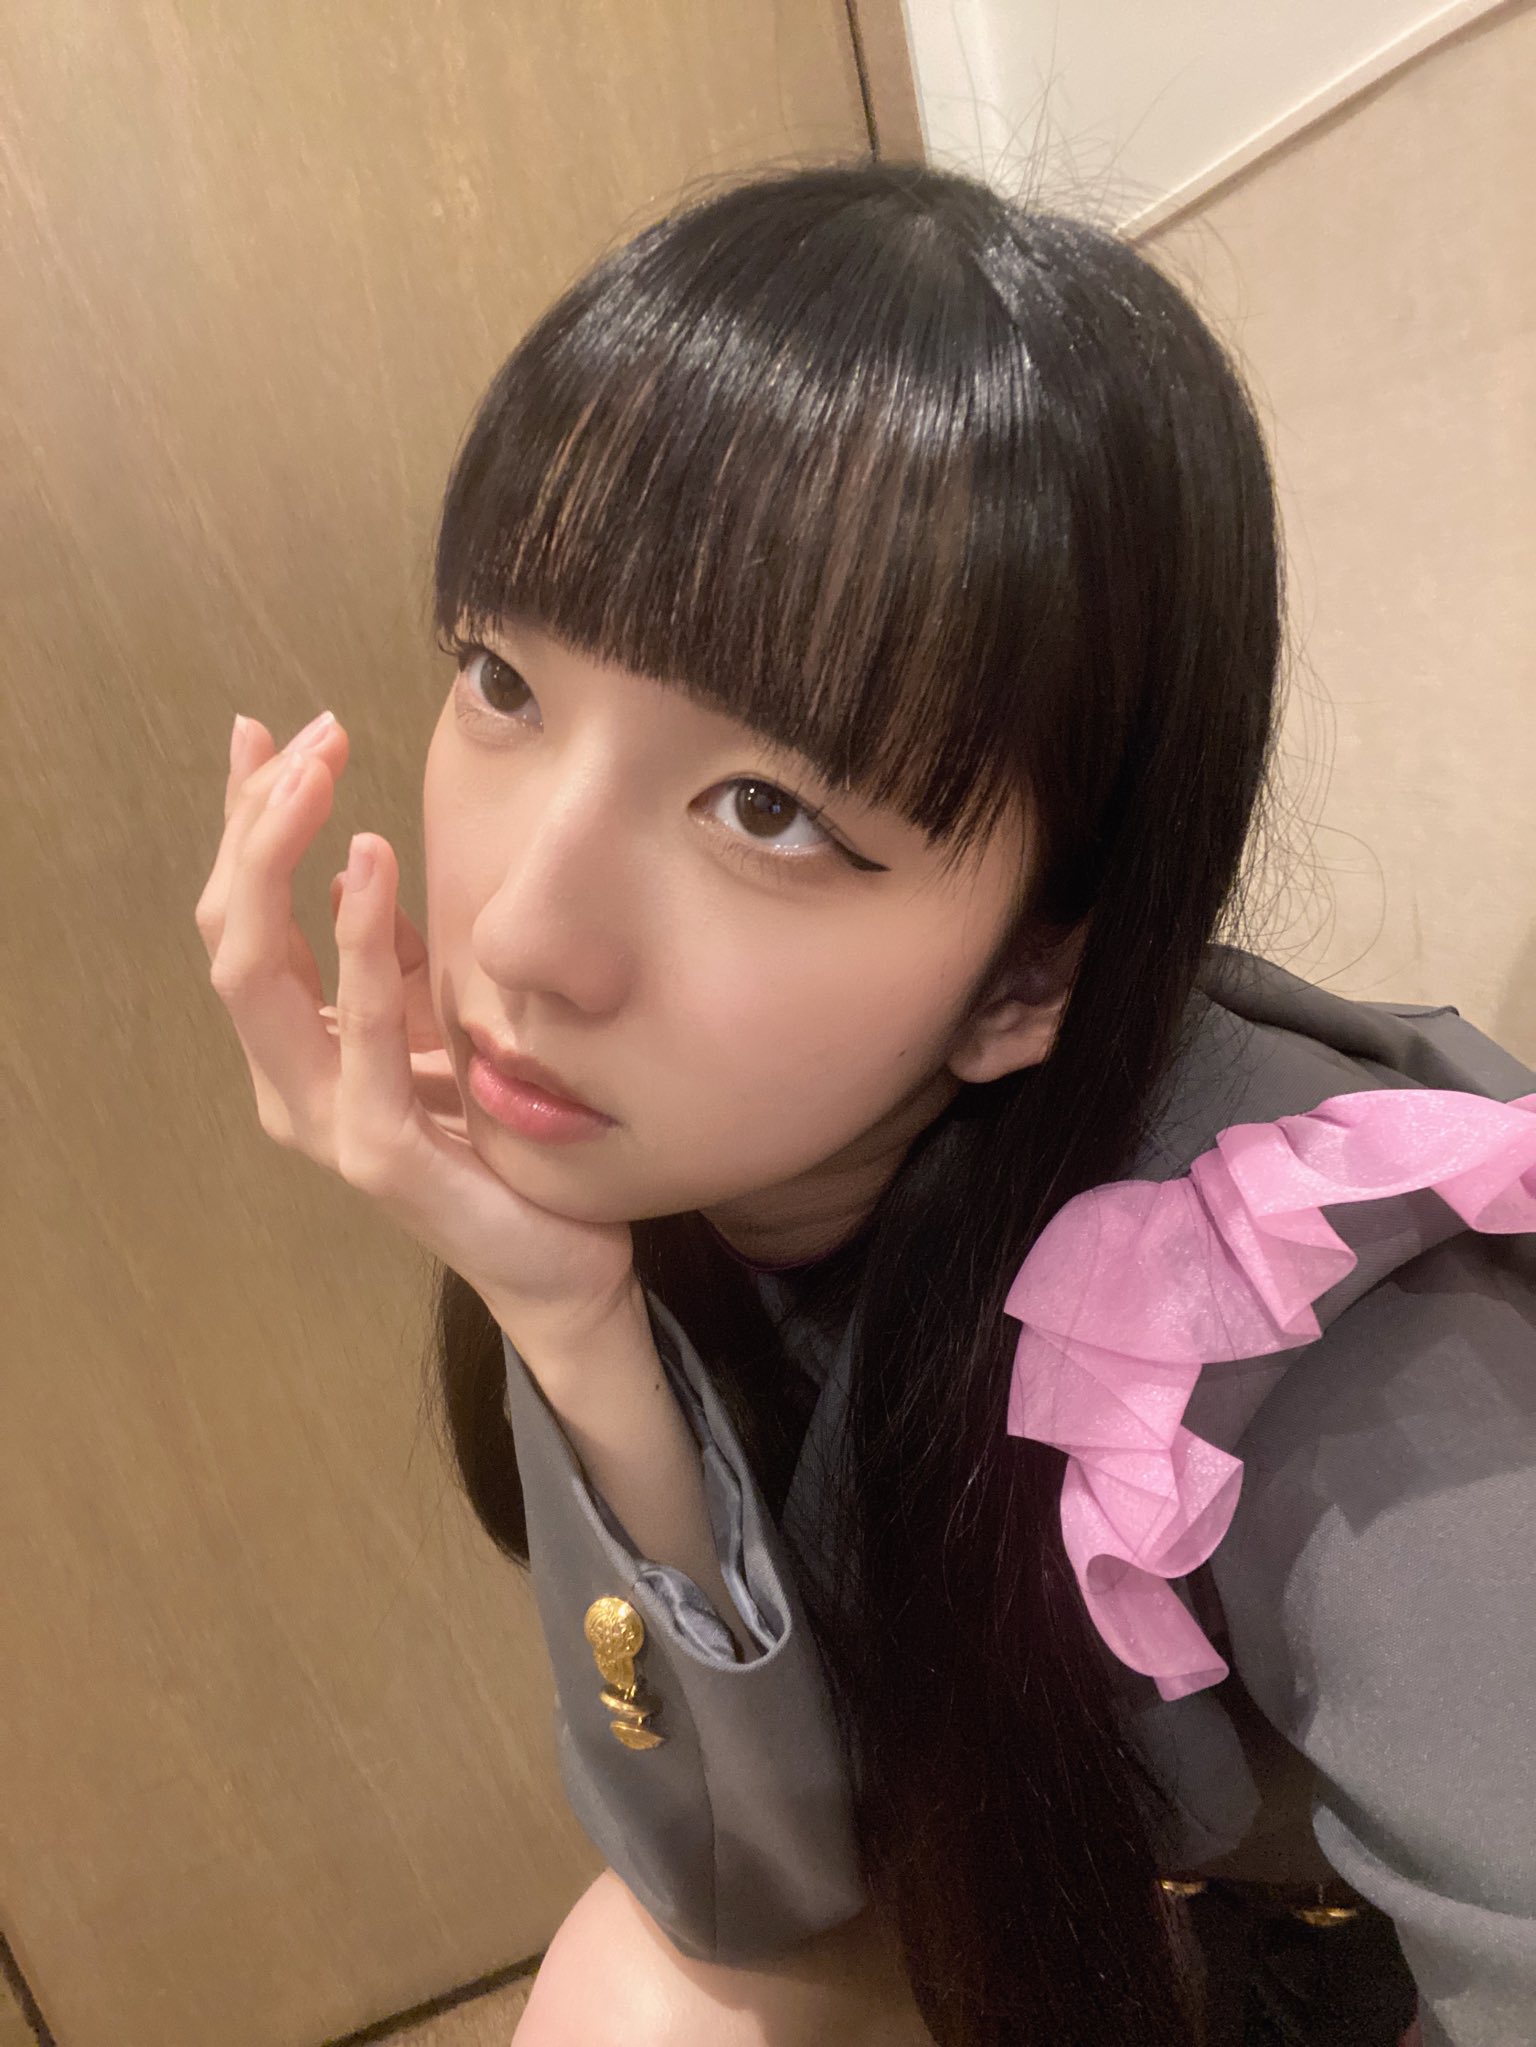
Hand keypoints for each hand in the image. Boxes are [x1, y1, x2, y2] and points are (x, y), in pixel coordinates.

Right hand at [195, 711, 637, 1350]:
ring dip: (279, 861)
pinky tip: (367, 866)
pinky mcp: (380, 1154)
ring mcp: (327, 1122)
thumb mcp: (438, 1016)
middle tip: (305, 738)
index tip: (264, 733)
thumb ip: (392, 956)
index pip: (242, 917)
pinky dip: (356, 942)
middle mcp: (291, 1084)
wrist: (560, 1250)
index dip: (243, 824)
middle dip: (253, 826)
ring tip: (319, 777)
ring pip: (258, 976)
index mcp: (299, 1047)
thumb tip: (358, 859)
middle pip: (230, 935)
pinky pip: (358, 1036)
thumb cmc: (498, 1130)